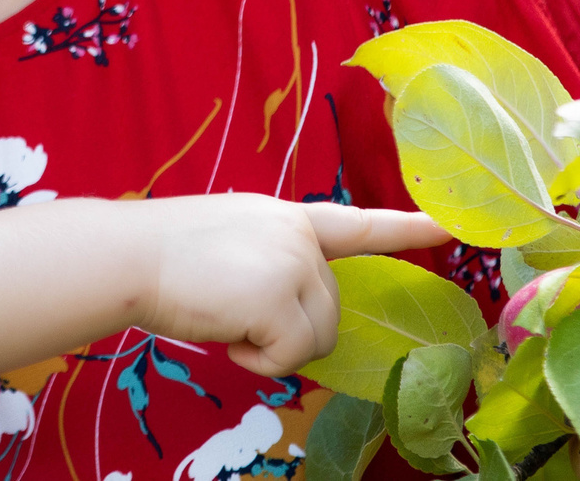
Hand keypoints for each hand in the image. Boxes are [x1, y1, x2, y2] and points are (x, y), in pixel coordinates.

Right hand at [138, 194, 448, 377]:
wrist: (128, 256)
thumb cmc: (164, 256)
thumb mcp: (233, 246)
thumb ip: (273, 266)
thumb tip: (291, 317)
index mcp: (288, 218)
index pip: (358, 224)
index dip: (407, 227)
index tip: (451, 226)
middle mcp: (300, 236)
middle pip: (329, 311)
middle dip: (286, 330)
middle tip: (233, 317)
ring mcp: (295, 264)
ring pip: (317, 338)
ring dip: (272, 347)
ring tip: (226, 321)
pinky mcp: (281, 297)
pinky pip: (291, 356)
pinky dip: (258, 361)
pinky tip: (226, 335)